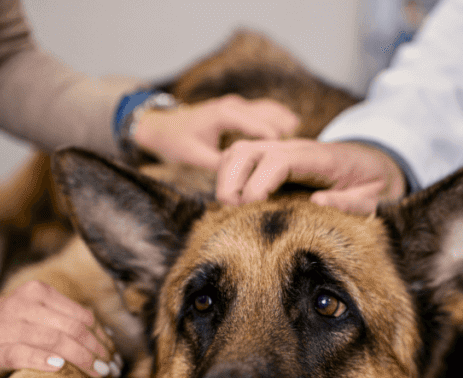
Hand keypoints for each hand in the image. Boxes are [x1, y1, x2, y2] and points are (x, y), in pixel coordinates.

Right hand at [0, 280, 119, 377]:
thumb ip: (63, 322)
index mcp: (39, 293)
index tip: (114, 357)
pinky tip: (59, 368)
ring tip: (97, 373)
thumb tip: (106, 343)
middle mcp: (25, 305)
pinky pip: (23, 353)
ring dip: (82, 359)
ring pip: (55, 340)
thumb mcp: (34, 315)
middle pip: (74, 328)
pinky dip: (43, 360)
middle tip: (110, 370)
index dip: (103, 338)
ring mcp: (8, 326)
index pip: (83, 316)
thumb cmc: (4, 328)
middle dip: (98, 351)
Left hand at [132, 94, 298, 169]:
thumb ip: (220, 166)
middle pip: (271, 116)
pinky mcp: (239, 109)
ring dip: (286, 125)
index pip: (261, 127)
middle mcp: (235, 106)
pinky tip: (291, 132)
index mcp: (226, 115)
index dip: (276, 146)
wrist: (161, 124)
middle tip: (300, 155)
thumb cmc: (176, 141)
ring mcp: (238, 105)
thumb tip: (241, 185)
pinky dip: (279, 121)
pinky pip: (266, 111)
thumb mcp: (195, 156)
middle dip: (286, 134)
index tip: (288, 162)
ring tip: (301, 143)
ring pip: (271, 110)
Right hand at [216, 139, 406, 214]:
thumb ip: (353, 203)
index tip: (249, 208)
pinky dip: (228, 177)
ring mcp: (281, 151)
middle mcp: (295, 148)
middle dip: (231, 182)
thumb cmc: (375, 184)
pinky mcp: (273, 159)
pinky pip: (239, 159)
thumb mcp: (376, 198)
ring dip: (225, 179)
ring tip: (229, 210)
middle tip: (232, 214)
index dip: (258, 183)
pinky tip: (233, 203)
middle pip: (247, 150)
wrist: (377, 163)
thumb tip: (318, 203)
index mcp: (319, 158)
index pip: (278, 160)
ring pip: (237, 152)